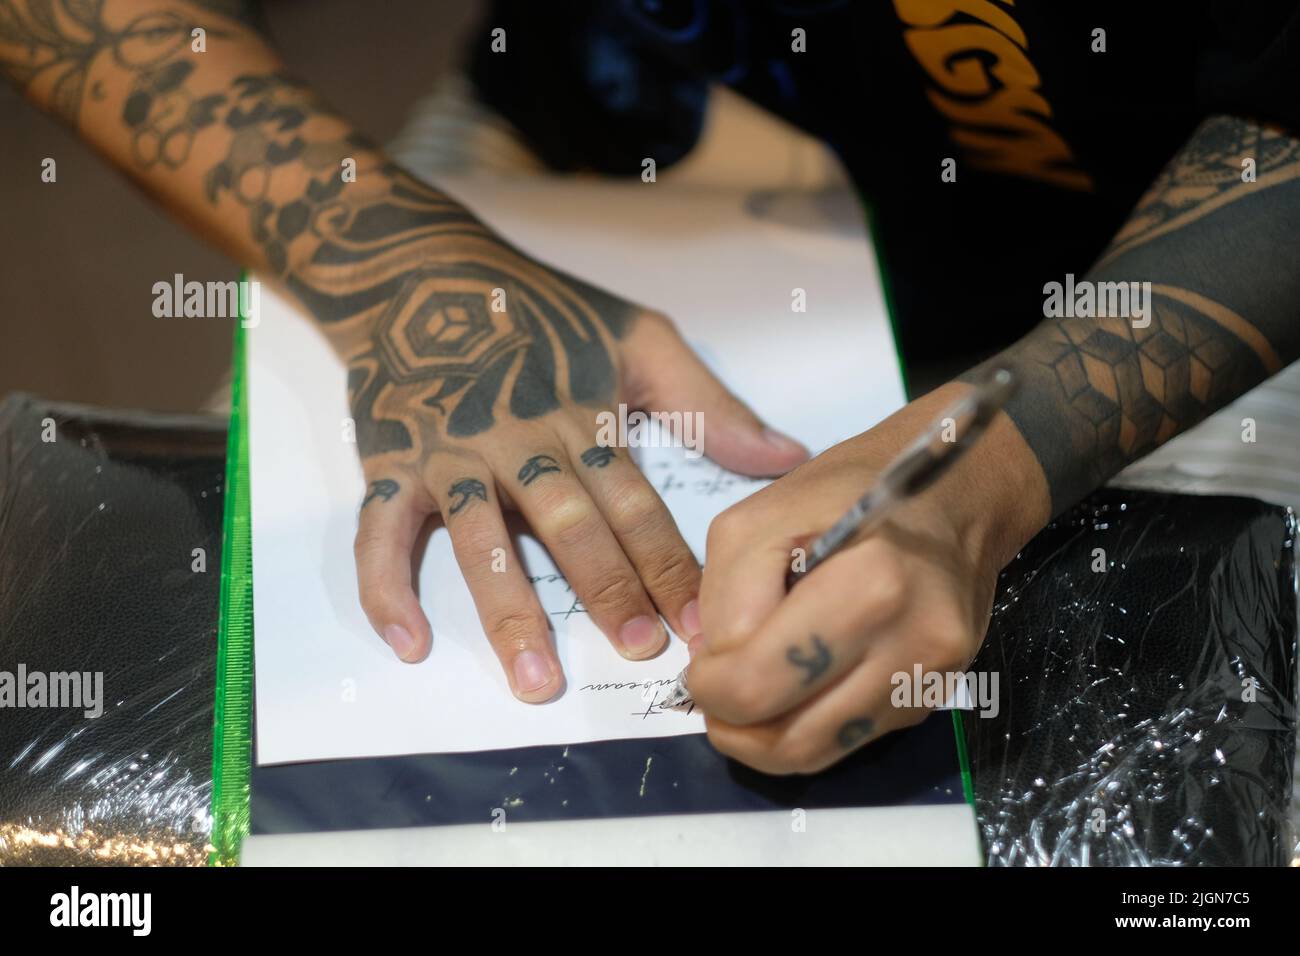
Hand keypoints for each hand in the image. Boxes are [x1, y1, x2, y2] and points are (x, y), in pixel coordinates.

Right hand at [298, 175, 808, 699]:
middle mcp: (519, 444)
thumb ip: (707, 400)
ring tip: (535, 680)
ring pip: (482, 542)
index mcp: (581, 419)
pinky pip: (379, 532)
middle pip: (569, 528)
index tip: (700, 625)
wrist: (418, 268)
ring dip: (509, 612)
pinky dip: (386, 586)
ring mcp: (450, 457)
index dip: (670, 566)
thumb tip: (786, 455)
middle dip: (608, 591)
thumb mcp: (636, 334)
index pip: (635, 505)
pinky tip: (409, 643)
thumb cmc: (536, 306)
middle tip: (639, 651)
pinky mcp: (390, 463)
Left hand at [687, 384, 1046, 772]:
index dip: (709, 684)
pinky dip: (805, 725)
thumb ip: (724, 595)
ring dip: (763, 739)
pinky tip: (793, 685)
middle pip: (789, 739)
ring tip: (744, 695)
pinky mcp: (931, 699)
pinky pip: (849, 741)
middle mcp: (911, 645)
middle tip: (712, 690)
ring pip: (817, 754)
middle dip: (731, 722)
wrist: (953, 497)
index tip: (700, 663)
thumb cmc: (851, 490)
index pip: (759, 682)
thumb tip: (714, 665)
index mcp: (869, 587)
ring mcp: (928, 681)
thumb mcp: (760, 516)